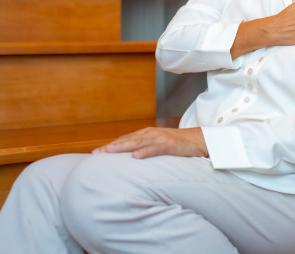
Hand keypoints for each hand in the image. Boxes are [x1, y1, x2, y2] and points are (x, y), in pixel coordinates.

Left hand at [92, 127, 207, 158]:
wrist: (199, 140)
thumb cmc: (178, 145)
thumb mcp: (158, 146)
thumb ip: (145, 150)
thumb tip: (130, 160)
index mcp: (146, 135)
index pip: (124, 140)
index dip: (110, 146)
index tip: (95, 154)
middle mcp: (151, 134)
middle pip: (127, 140)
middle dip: (111, 147)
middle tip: (96, 154)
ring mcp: (160, 138)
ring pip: (138, 142)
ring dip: (123, 146)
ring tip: (109, 151)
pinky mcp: (170, 145)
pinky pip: (155, 148)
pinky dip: (145, 152)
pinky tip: (135, 156)